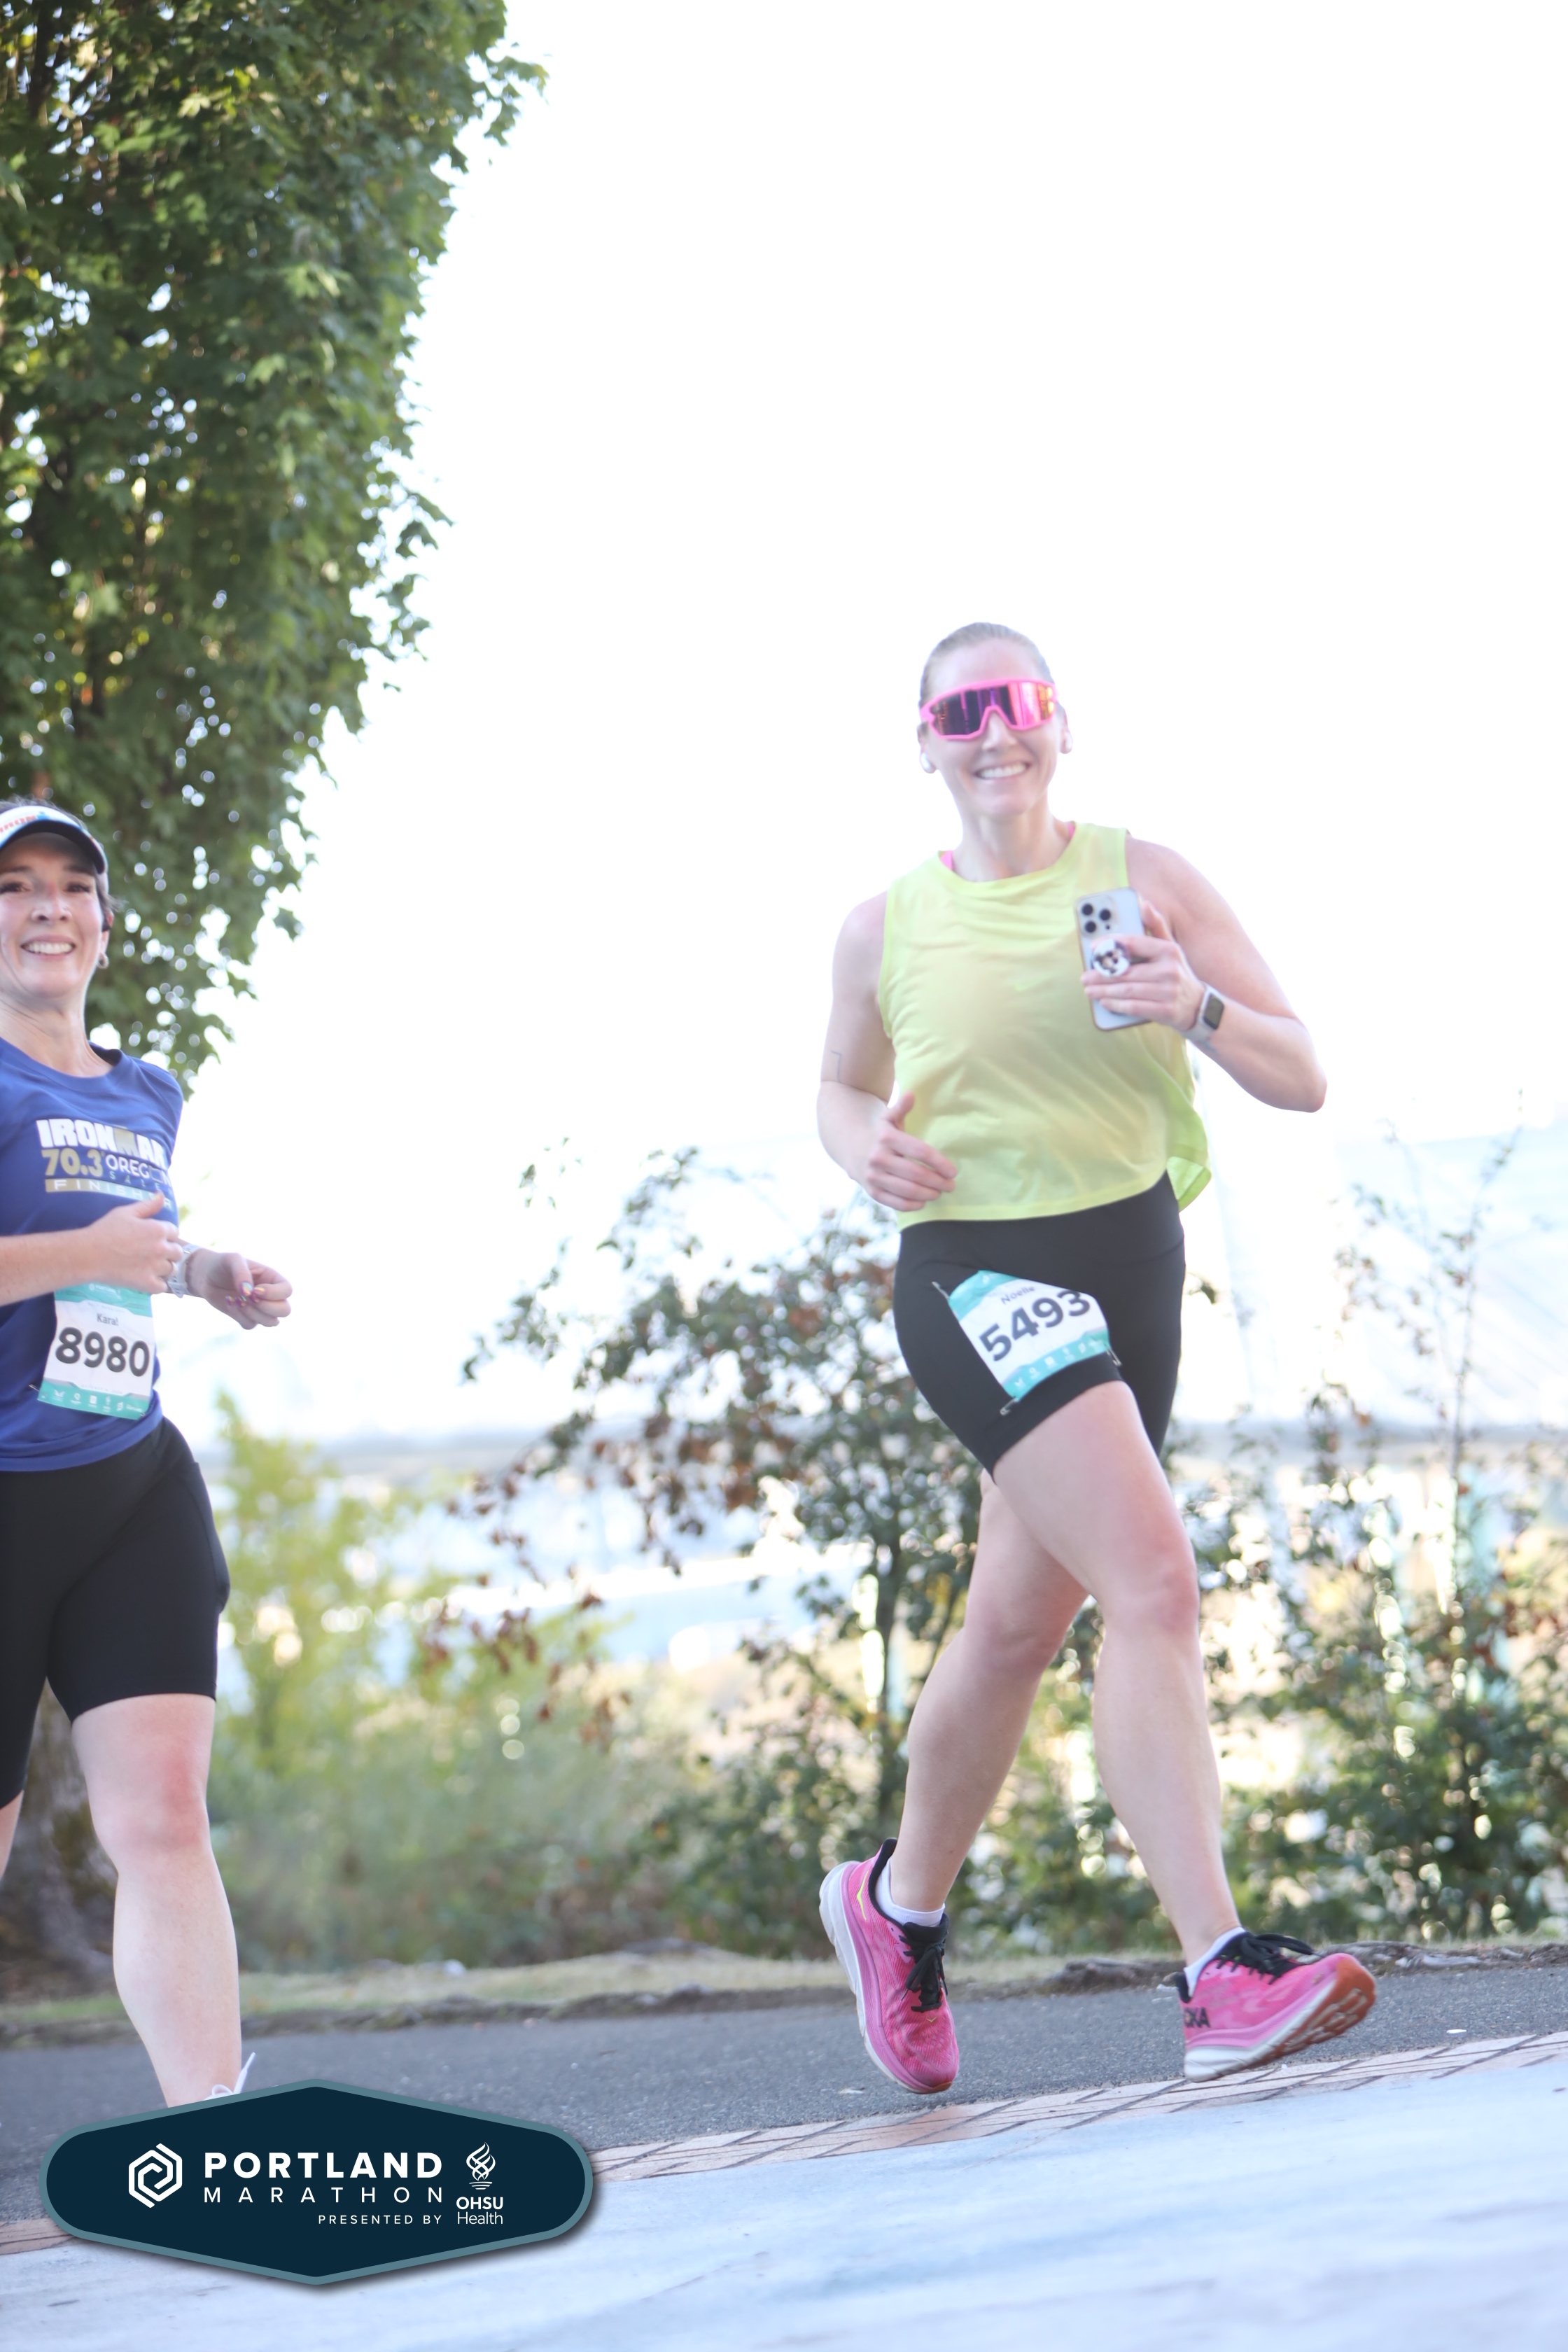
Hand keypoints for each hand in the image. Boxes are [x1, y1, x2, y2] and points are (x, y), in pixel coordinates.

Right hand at [88, 1193, 183, 1292]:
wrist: (88, 1255)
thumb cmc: (104, 1231)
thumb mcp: (125, 1213)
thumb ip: (147, 1205)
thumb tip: (161, 1195)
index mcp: (158, 1229)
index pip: (174, 1232)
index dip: (164, 1235)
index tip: (153, 1238)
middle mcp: (161, 1248)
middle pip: (177, 1252)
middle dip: (168, 1252)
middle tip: (152, 1254)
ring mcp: (155, 1267)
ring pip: (172, 1270)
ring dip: (164, 1268)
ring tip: (149, 1267)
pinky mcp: (147, 1283)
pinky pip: (163, 1287)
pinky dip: (157, 1284)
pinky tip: (147, 1279)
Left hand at [189, 1251, 292, 1329]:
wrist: (205, 1276)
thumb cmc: (222, 1264)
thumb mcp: (232, 1260)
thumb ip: (242, 1273)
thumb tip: (249, 1293)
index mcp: (272, 1278)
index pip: (287, 1290)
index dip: (274, 1294)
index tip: (255, 1290)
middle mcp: (270, 1294)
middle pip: (285, 1311)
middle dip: (267, 1308)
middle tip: (249, 1298)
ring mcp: (259, 1308)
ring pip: (270, 1322)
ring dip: (252, 1314)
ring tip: (237, 1300)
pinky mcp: (246, 1317)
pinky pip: (251, 1325)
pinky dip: (239, 1316)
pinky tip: (229, 1302)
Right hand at [862, 1091, 956, 1211]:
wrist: (851, 1148)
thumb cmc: (880, 1133)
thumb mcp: (888, 1118)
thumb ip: (901, 1107)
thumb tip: (911, 1094)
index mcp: (886, 1138)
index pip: (920, 1152)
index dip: (939, 1163)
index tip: (953, 1171)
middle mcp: (878, 1158)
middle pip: (916, 1174)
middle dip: (938, 1182)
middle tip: (951, 1185)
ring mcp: (874, 1176)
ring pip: (907, 1190)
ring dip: (928, 1194)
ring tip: (939, 1193)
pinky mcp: (872, 1192)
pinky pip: (895, 1202)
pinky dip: (913, 1204)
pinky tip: (924, 1201)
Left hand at [1081, 899, 1205, 1032]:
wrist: (1197, 1004)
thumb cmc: (1175, 972)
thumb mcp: (1170, 948)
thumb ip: (1155, 926)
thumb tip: (1144, 904)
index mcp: (1168, 950)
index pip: (1133, 944)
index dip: (1110, 945)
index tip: (1093, 949)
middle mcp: (1169, 970)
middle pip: (1126, 971)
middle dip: (1101, 975)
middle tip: (1085, 977)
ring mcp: (1168, 991)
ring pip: (1127, 990)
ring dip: (1104, 991)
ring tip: (1089, 990)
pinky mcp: (1165, 1010)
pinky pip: (1134, 1006)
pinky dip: (1116, 1004)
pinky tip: (1104, 1001)